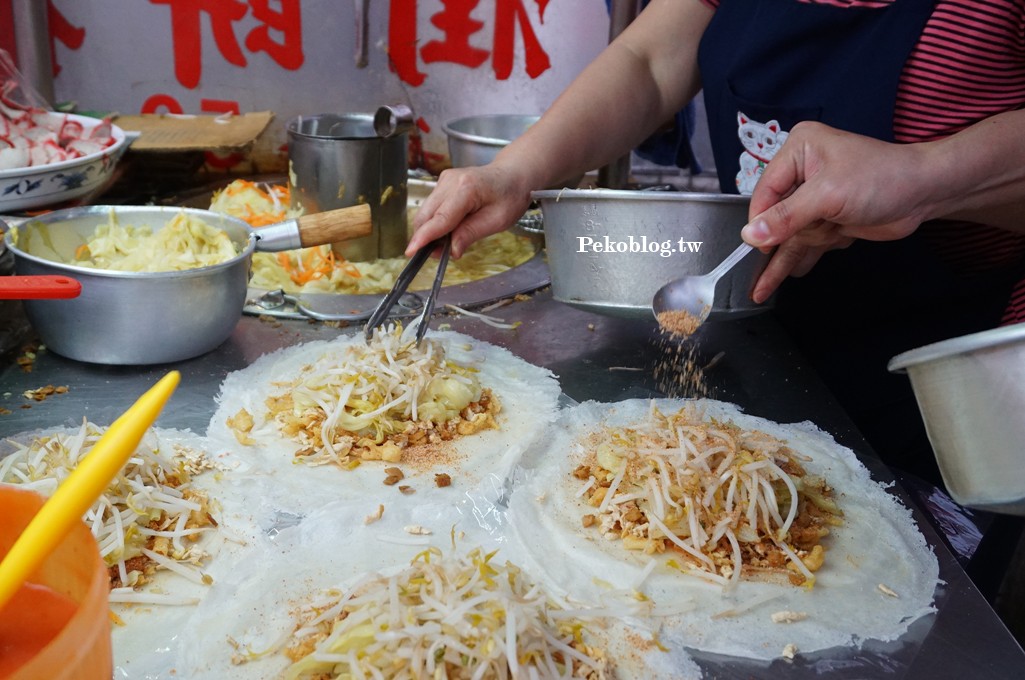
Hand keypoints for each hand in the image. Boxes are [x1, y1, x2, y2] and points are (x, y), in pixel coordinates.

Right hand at [406, 163, 535, 258]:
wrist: (512, 175)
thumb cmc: (509, 196)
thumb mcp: (497, 220)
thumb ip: (471, 233)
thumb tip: (452, 250)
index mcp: (466, 188)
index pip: (440, 218)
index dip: (425, 237)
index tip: (411, 251)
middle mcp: (450, 181)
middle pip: (426, 215)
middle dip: (426, 238)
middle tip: (438, 255)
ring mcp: (444, 180)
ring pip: (426, 212)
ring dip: (430, 231)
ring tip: (446, 244)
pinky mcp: (442, 184)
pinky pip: (432, 207)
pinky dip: (435, 222)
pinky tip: (449, 230)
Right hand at [741, 121, 930, 302]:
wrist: (925, 192)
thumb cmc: (883, 177)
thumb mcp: (828, 195)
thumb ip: (787, 216)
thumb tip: (751, 235)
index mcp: (799, 150)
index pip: (765, 190)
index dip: (760, 219)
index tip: (755, 245)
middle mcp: (804, 172)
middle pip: (776, 215)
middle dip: (781, 239)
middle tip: (755, 273)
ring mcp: (817, 198)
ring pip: (791, 233)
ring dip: (789, 256)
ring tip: (761, 289)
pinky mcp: (829, 218)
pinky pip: (806, 243)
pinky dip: (797, 261)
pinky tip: (775, 282)